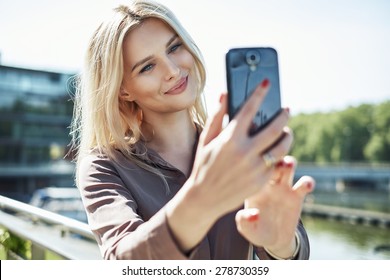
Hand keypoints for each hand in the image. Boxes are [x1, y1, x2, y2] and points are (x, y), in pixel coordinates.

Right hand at [166, 80, 291, 251]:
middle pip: (274, 128)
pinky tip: (276, 150)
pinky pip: (275, 164)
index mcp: (230, 139)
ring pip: (281, 147)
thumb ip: (216, 116)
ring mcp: (255, 168)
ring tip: (285, 131)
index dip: (259, 93)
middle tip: (286, 109)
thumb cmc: (203, 165)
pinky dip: (278, 154)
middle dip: (283, 115)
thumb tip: (225, 94)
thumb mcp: (206, 139)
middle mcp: (245, 152)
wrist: (204, 198)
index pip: (250, 109)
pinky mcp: (261, 181)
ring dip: (287, 136)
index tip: (266, 83)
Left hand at [235, 156, 314, 258]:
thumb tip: (254, 214)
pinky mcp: (296, 196)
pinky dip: (307, 182)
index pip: (250, 169)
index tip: (254, 165)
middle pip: (269, 162)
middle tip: (270, 159)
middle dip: (271, 157)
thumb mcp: (246, 229)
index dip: (252, 164)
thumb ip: (244, 222)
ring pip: (286, 166)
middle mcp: (267, 183)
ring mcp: (282, 187)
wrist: (272, 239)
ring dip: (288, 162)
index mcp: (251, 186)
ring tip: (288, 165)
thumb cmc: (255, 230)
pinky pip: (304, 184)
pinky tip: (307, 186)